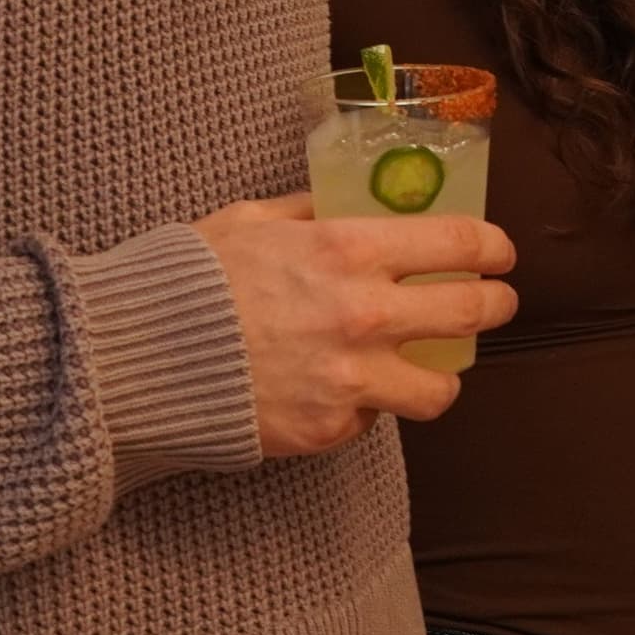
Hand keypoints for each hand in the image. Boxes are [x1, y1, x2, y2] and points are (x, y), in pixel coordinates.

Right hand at [194, 192, 517, 454]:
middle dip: (497, 304)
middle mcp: (363, 316)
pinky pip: (372, 420)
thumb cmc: (187, 281)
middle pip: (472, 313)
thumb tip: (349, 204)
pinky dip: (366, 405)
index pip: (458, 243)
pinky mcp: (327, 431)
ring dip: (442, 375)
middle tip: (496, 302)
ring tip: (430, 365)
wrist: (133, 363)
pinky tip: (341, 388)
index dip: (493, 246)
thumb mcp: (252, 220)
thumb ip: (313, 211)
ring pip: (440, 390)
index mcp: (348, 250)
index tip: (500, 252)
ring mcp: (349, 380)